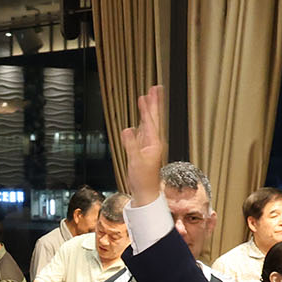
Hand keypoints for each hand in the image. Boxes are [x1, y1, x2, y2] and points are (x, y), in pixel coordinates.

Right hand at [120, 85, 167, 207]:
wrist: (145, 192)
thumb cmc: (143, 179)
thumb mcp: (136, 161)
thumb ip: (131, 145)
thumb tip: (127, 129)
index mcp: (154, 143)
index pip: (151, 120)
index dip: (149, 107)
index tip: (148, 94)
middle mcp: (153, 142)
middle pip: (153, 118)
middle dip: (153, 103)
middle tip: (155, 88)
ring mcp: (147, 145)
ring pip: (147, 124)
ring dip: (147, 111)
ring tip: (146, 99)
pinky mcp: (142, 150)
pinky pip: (141, 133)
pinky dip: (140, 124)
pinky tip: (140, 119)